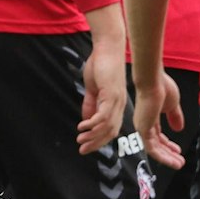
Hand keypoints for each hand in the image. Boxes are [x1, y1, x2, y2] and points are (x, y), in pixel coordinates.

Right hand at [77, 35, 129, 152]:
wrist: (108, 48)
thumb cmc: (100, 65)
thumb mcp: (93, 88)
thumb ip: (90, 104)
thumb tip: (86, 119)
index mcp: (115, 105)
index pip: (110, 128)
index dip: (99, 139)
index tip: (86, 147)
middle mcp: (118, 105)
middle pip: (110, 131)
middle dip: (96, 143)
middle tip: (82, 150)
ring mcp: (116, 100)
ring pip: (107, 126)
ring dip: (93, 136)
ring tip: (80, 141)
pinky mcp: (111, 94)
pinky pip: (103, 114)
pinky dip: (93, 123)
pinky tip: (82, 127)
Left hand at [133, 70, 188, 169]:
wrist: (153, 82)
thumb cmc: (161, 88)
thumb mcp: (172, 105)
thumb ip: (175, 117)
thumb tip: (179, 128)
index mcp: (150, 118)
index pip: (158, 136)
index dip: (168, 144)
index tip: (178, 150)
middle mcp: (144, 123)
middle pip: (156, 144)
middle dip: (168, 154)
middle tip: (179, 161)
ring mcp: (142, 127)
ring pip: (153, 149)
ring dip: (167, 157)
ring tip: (178, 164)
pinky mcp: (142, 129)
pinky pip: (151, 148)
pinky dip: (162, 156)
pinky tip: (172, 160)